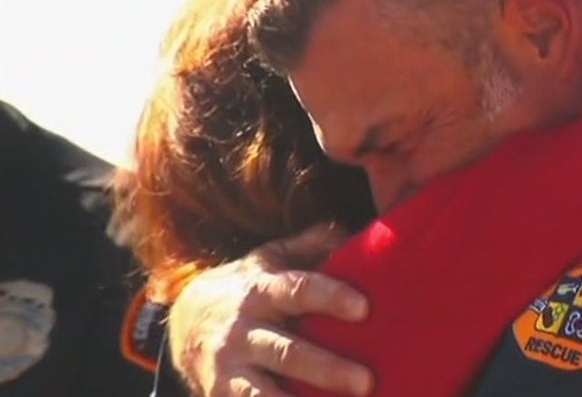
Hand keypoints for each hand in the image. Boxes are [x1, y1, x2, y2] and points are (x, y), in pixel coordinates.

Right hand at [168, 224, 373, 396]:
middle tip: (366, 381)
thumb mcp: (271, 257)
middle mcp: (243, 329)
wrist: (184, 321)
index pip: (298, 291)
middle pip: (287, 352)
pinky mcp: (221, 395)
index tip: (364, 308)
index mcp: (261, 290)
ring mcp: (230, 367)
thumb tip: (348, 232)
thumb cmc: (247, 287)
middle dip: (327, 369)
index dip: (331, 298)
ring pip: (266, 393)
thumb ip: (310, 244)